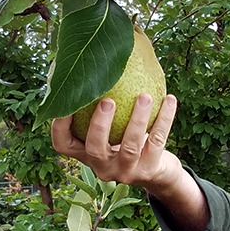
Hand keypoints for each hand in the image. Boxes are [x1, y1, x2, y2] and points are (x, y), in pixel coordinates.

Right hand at [51, 93, 209, 230]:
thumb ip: (102, 107)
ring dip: (138, 119)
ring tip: (144, 96)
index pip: (63, 144)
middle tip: (108, 101)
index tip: (67, 102)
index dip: (60, 125)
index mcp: (88, 154)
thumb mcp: (112, 130)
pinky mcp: (149, 169)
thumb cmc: (128, 140)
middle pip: (95, 148)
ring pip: (130, 146)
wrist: (158, 171)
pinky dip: (165, 118)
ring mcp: (126, 170)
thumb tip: (100, 58)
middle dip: (100, 124)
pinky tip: (169, 99)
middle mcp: (103, 166)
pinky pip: (158, 140)